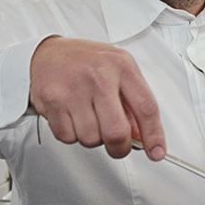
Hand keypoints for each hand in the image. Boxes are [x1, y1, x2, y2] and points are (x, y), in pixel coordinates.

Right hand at [28, 36, 165, 159]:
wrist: (48, 52)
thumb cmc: (87, 62)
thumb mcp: (118, 70)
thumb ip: (133, 102)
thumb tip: (142, 137)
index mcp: (122, 67)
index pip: (146, 108)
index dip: (154, 135)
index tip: (156, 152)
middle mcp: (99, 77)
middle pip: (117, 132)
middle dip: (119, 147)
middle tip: (117, 145)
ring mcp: (75, 89)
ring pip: (91, 139)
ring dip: (92, 138)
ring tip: (88, 118)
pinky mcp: (53, 101)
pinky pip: (68, 137)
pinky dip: (71, 134)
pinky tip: (72, 116)